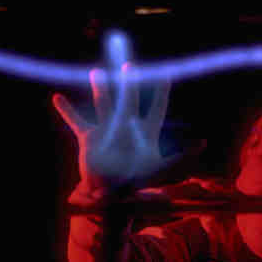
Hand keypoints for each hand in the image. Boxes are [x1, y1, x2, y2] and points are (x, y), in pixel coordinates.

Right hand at [53, 63, 190, 195]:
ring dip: (101, 90)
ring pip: (105, 105)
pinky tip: (57, 98)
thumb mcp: (162, 170)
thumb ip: (183, 158)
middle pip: (130, 101)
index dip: (161, 92)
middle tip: (130, 66)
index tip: (165, 73)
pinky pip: (77, 122)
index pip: (156, 108)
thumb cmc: (138, 182)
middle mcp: (127, 127)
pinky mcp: (90, 139)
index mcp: (146, 132)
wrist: (111, 195)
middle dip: (130, 85)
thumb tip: (204, 144)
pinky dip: (67, 111)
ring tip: (96, 73)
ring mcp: (108, 130)